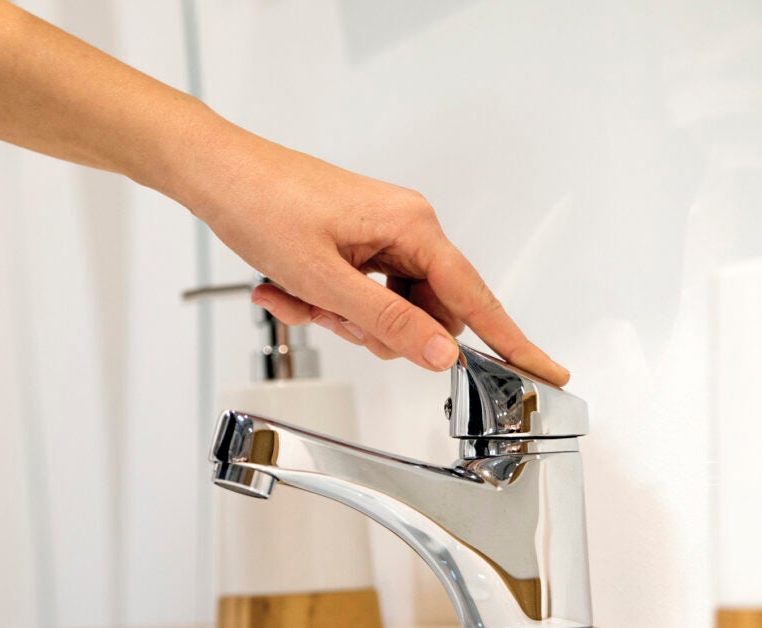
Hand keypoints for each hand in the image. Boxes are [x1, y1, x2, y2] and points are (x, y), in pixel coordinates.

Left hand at [171, 120, 569, 385]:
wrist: (216, 173)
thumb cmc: (262, 205)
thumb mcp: (324, 280)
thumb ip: (387, 321)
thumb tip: (442, 353)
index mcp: (413, 226)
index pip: (476, 298)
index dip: (512, 341)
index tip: (545, 371)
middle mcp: (405, 227)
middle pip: (425, 312)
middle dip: (375, 330)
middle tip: (326, 315)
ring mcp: (380, 234)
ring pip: (387, 309)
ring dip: (341, 317)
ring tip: (297, 294)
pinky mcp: (356, 241)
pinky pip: (360, 293)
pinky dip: (326, 303)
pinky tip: (289, 289)